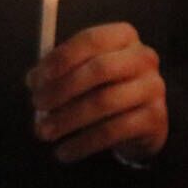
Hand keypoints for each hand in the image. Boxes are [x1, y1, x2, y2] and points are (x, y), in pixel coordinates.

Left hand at [26, 22, 167, 164]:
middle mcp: (143, 57)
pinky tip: (65, 151)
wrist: (143, 120)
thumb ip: (60, 71)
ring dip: (68, 119)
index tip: (35, 78)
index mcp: (124, 36)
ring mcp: (153, 87)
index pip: (91, 40)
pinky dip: (83, 143)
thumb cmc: (106, 87)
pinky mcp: (155, 118)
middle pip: (100, 69)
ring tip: (44, 132)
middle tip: (37, 105)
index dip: (61, 58)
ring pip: (104, 102)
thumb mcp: (85, 72)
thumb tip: (33, 80)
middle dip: (62, 88)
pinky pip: (113, 131)